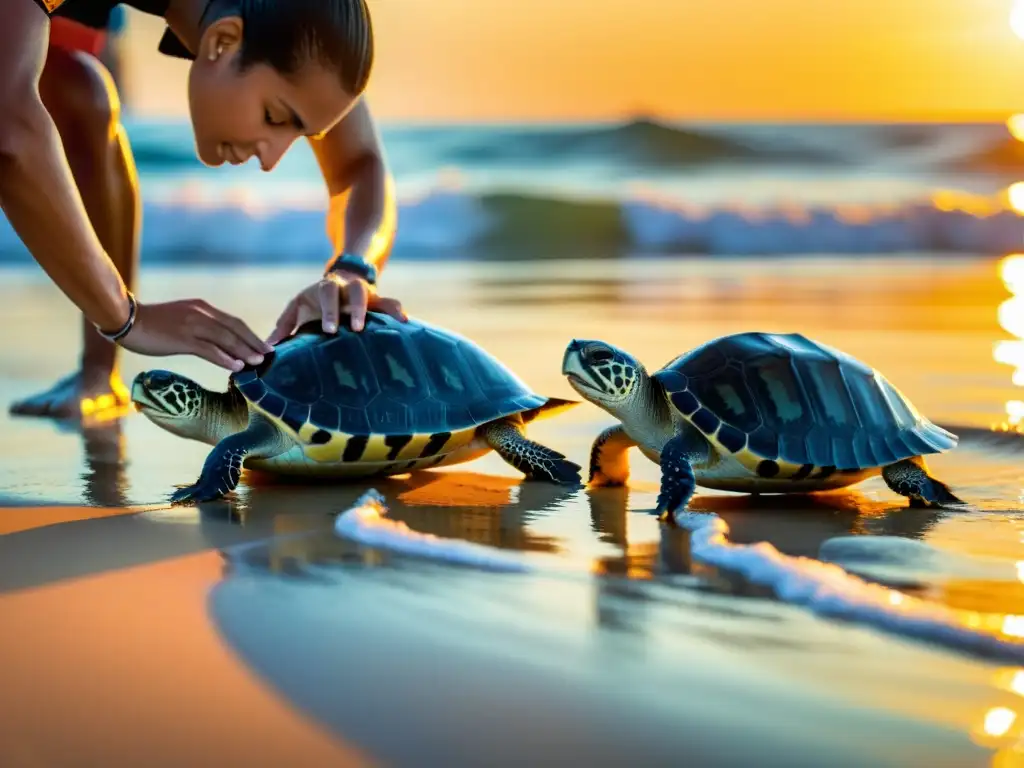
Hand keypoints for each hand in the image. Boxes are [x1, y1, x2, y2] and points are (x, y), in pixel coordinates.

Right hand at [119, 299, 273, 371]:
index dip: (250, 334)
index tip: (263, 346)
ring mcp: (192, 325)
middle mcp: (201, 314)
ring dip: (244, 350)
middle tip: (270, 355)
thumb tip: (217, 341)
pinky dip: (225, 357)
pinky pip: (208, 349)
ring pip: (225, 338)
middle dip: (254, 342)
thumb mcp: (182, 319)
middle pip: (235, 328)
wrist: (125, 318)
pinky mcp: (182, 338)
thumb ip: (200, 326)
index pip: (233, 322)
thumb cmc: (152, 323)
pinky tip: (237, 366)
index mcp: (202, 308)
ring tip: (259, 362)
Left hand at [266, 271, 406, 345]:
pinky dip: (397, 310)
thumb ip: (285, 325)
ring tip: (391, 323)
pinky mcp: (379, 301)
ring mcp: (366, 294)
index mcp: (326, 288)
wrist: (341, 279)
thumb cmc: (315, 301)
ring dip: (382, 309)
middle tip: (356, 328)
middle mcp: (348, 288)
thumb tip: (268, 349)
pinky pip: (390, 303)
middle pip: (354, 292)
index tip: (329, 330)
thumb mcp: (299, 306)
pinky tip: (405, 321)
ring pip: (376, 297)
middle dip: (356, 309)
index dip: (329, 310)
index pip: (326, 294)